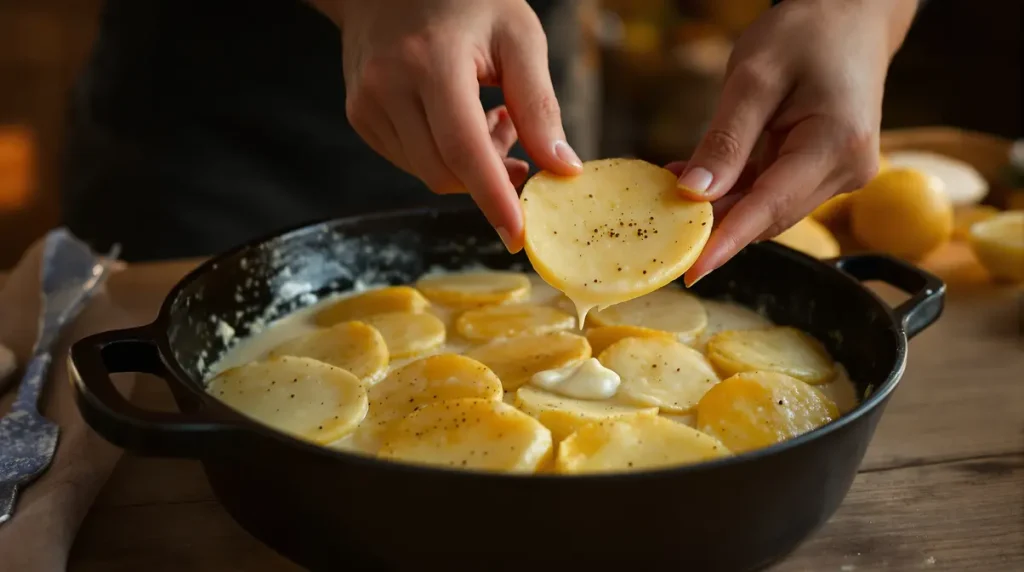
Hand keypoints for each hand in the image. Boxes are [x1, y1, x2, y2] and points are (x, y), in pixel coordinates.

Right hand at [313, 0, 583, 251]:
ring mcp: (367, 103)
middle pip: (446, 172)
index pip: (463, 149)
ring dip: (468, 165)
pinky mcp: (360, 115)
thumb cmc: (466, 0)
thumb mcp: (518, 36)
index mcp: (431, 62)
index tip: (517, 236)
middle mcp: (389, 86)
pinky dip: (442, 155)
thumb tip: (563, 169)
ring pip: (428, 173)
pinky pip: (410, 161)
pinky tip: (456, 117)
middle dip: (489, 176)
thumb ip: (540, 105)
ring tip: (488, 116)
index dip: (492, 197)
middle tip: (516, 141)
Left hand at [672, 0, 917, 285]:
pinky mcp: (827, 171)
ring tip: (675, 183)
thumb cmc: (806, 32)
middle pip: (770, 213)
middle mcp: (847, 169)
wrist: (852, 14)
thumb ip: (725, 141)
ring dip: (723, 204)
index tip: (692, 273)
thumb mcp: (753, 78)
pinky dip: (738, 189)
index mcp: (836, 144)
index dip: (728, 241)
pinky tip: (701, 177)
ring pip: (770, 207)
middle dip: (716, 221)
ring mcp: (841, 174)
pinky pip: (775, 191)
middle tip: (661, 221)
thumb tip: (694, 194)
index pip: (771, 206)